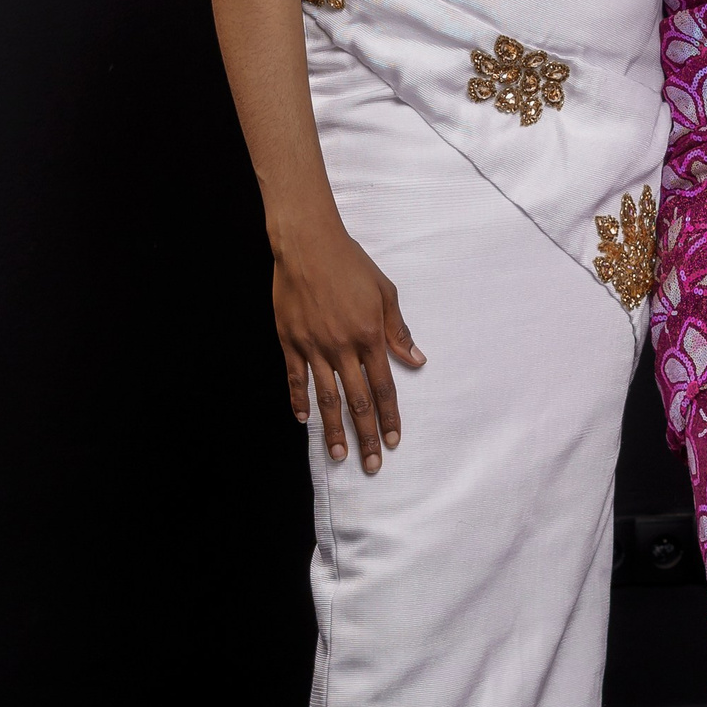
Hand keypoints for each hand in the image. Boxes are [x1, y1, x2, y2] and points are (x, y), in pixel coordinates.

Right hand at [272, 225, 424, 471]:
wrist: (307, 243)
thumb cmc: (349, 262)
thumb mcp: (384, 291)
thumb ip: (398, 330)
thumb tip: (416, 359)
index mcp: (369, 335)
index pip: (383, 386)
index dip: (389, 416)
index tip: (394, 440)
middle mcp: (342, 346)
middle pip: (358, 401)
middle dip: (366, 435)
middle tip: (371, 464)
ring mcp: (313, 346)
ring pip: (326, 397)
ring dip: (334, 429)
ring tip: (339, 455)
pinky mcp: (290, 340)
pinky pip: (295, 378)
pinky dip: (299, 400)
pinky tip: (303, 420)